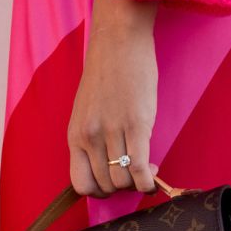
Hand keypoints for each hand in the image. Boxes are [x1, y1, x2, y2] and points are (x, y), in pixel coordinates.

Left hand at [67, 0, 159, 196]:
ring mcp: (112, 131)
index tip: (114, 182)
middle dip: (122, 188)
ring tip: (147, 170)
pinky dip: (149, 182)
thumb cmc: (107, 72)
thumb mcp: (88, 111)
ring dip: (137, 184)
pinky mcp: (136, 125)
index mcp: (75, 135)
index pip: (81, 184)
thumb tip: (108, 166)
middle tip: (135, 175)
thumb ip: (93, 139)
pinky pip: (139, 169)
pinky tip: (154, 177)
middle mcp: (90, 136)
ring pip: (123, 182)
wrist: (119, 39)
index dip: (100, 192)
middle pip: (106, 186)